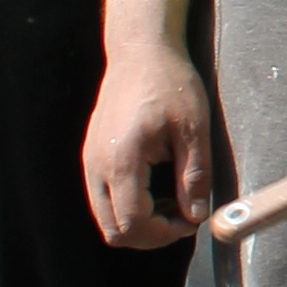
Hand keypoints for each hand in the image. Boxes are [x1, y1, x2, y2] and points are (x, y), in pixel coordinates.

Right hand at [87, 38, 224, 249]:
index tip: (190, 220)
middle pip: (113, 231)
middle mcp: (97, 166)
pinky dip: (126, 206)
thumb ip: (194, 176)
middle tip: (181, 216)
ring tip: (170, 201)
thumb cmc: (170, 83)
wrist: (140, 51)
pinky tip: (154, 187)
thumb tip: (196, 216)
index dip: (164, 234)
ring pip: (104, 218)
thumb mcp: (194, 129)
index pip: (133, 223)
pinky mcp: (91, 155)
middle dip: (149, 235)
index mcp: (122, 160)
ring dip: (137, 222)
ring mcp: (90, 161)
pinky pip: (102, 198)